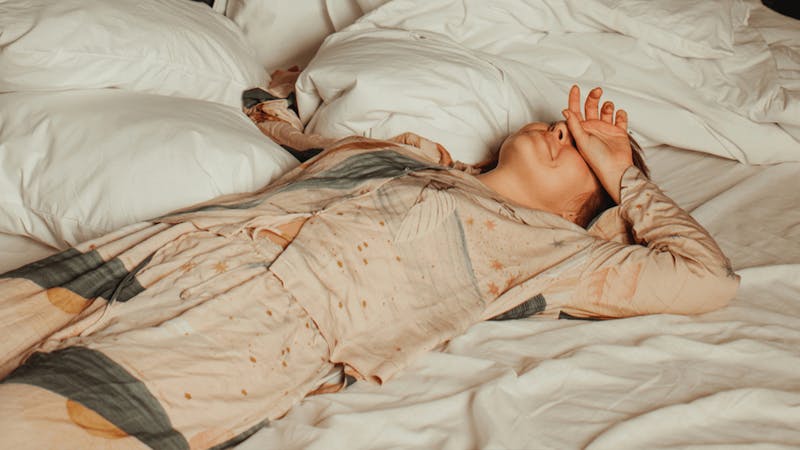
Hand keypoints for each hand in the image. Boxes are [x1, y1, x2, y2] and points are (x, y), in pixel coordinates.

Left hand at [562, 85, 632, 203]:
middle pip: (591, 107)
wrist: (616, 169)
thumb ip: (574, 124)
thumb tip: (565, 110)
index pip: (575, 111)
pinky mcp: (619, 132)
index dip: (574, 99)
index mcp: (582, 130)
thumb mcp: (582, 140)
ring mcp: (606, 130)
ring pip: (606, 111)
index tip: (575, 87)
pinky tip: (619, 113)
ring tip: (608, 107)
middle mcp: (593, 128)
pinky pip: (621, 119)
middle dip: (593, 97)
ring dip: (607, 105)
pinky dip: (621, 114)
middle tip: (597, 91)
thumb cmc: (597, 159)